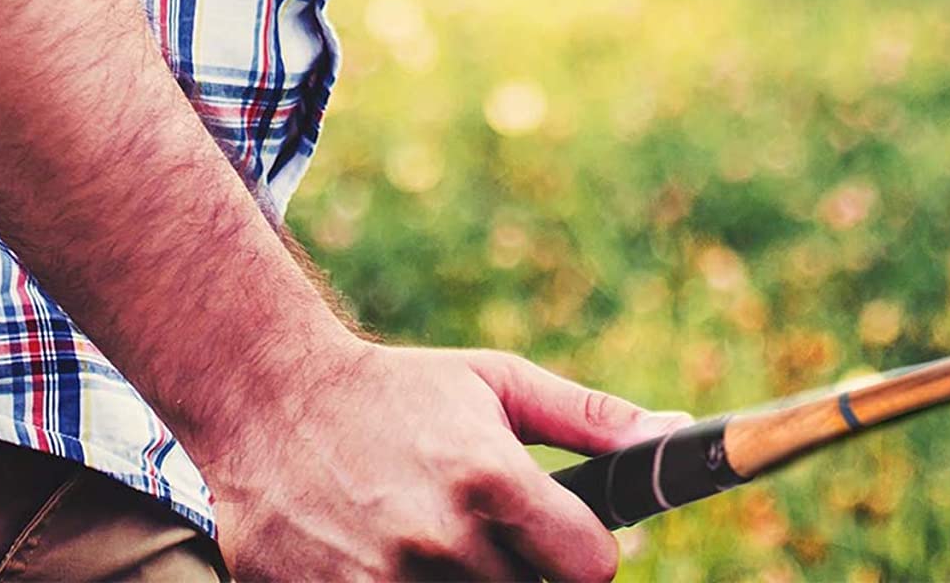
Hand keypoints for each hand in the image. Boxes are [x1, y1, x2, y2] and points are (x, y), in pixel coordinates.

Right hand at [202, 339, 680, 581]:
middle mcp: (442, 541)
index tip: (567, 538)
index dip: (586, 555)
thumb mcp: (498, 384)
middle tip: (484, 529)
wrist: (274, 408)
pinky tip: (392, 560)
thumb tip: (674, 431)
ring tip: (436, 540)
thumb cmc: (401, 392)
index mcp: (492, 479)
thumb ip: (590, 418)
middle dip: (521, 571)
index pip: (591, 567)